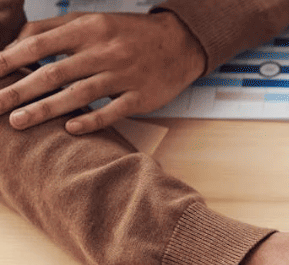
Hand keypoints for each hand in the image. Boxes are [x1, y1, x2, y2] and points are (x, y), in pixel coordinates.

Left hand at [0, 10, 205, 133]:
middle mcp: (104, 51)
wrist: (180, 43)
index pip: (39, 43)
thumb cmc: (130, 33)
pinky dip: (91, 120)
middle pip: (53, 73)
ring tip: (18, 122)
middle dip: (19, 91)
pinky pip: (112, 111)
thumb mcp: (93, 21)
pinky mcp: (141, 97)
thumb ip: (54, 29)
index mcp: (89, 29)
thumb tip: (16, 45)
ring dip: (45, 109)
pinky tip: (70, 129)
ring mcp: (124, 76)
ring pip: (78, 95)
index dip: (10, 59)